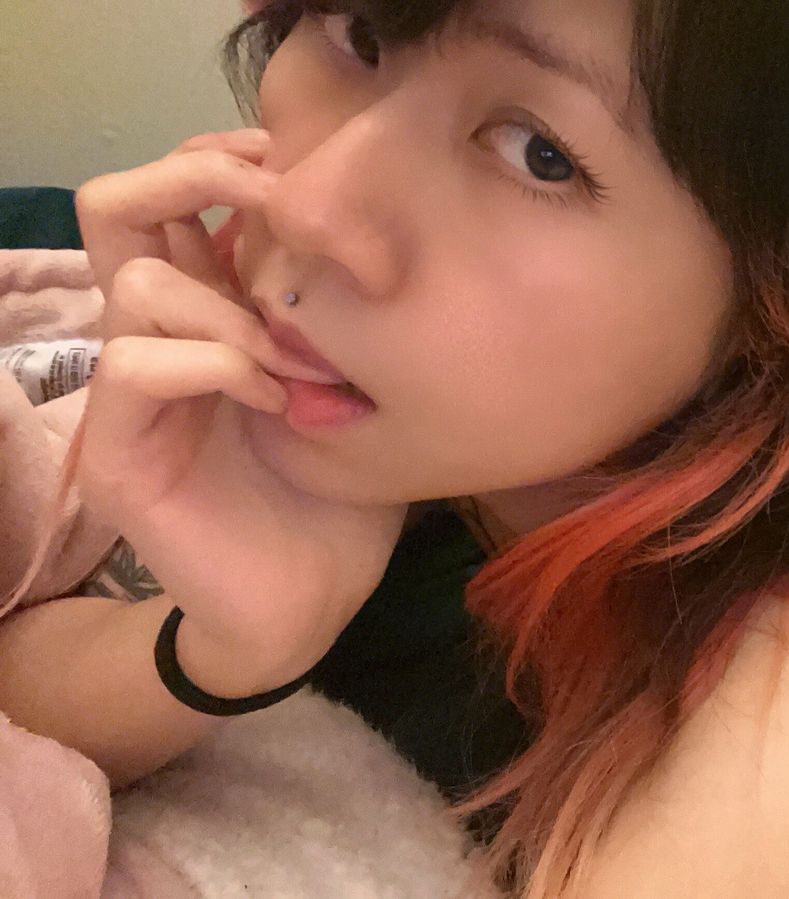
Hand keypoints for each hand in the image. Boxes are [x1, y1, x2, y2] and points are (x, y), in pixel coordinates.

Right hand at [70, 129, 407, 690]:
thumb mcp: (359, 388)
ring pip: (135, 285)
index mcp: (206, 314)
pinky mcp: (119, 450)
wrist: (308, 603)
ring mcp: (129, 394)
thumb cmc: (339, 496)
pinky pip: (137, 364)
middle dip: (195, 180)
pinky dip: (216, 365)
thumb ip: (348, 314)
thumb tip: (391, 233)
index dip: (222, 161)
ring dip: (230, 306)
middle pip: (116, 209)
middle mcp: (157, 337)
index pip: (172, 197)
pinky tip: (278, 398)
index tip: (298, 164)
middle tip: (279, 202)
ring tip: (296, 359)